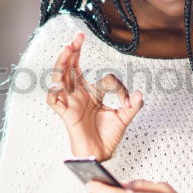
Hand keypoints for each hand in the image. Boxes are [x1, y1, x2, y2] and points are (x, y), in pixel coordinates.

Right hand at [45, 33, 143, 160]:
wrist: (101, 155)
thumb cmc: (107, 137)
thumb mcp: (123, 118)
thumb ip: (132, 106)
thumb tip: (139, 93)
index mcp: (92, 93)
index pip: (104, 79)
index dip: (118, 86)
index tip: (128, 99)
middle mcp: (80, 95)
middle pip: (71, 68)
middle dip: (73, 52)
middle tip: (78, 37)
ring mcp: (71, 103)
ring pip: (60, 78)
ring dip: (62, 63)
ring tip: (68, 49)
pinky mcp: (66, 114)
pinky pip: (53, 101)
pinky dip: (53, 92)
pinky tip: (58, 82)